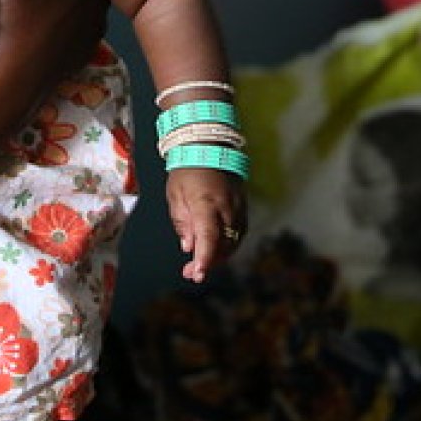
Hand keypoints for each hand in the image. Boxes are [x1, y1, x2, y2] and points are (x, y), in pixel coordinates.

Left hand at [167, 167, 246, 281]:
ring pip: (233, 242)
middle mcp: (227, 208)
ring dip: (218, 256)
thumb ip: (183, 223)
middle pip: (223, 245)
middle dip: (208, 262)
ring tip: (200, 264)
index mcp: (206, 203)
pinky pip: (238, 233)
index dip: (204, 258)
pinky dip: (227, 245)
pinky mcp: (244, 207)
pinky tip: (215, 249)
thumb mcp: (176, 195)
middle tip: (190, 273)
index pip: (208, 237)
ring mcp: (239, 208)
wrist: (210, 146)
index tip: (197, 274)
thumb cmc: (187, 171)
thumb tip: (188, 247)